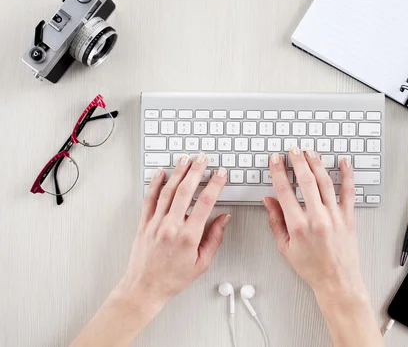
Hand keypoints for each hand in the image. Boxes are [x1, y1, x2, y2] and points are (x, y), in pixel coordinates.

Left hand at [71, 155, 230, 346]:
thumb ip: (214, 238)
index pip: (205, 203)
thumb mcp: (202, 263)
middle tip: (203, 159)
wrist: (144, 288)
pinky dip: (155, 184)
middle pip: (185, 191)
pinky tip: (161, 173)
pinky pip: (149, 199)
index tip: (221, 174)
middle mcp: (171, 226)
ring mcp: (155, 223)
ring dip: (178, 172)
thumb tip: (224, 219)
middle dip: (196, 171)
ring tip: (185, 159)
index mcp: (188, 236)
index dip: (215, 185)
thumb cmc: (172, 278)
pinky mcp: (144, 223)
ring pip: (168, 191)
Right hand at [263, 147, 364, 298]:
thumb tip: (268, 201)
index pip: (285, 191)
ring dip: (316, 164)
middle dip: (297, 161)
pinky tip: (344, 163)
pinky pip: (348, 192)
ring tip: (310, 152)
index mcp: (298, 226)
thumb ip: (276, 221)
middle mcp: (317, 218)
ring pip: (325, 182)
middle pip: (306, 181)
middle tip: (292, 150)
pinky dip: (347, 176)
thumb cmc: (312, 267)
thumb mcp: (285, 247)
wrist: (337, 281)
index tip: (275, 160)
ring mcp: (334, 216)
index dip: (278, 172)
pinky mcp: (348, 217)